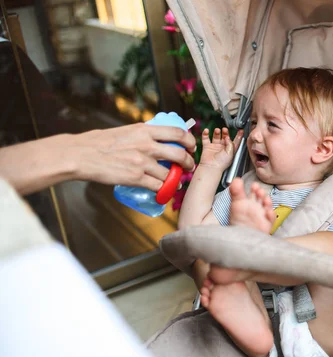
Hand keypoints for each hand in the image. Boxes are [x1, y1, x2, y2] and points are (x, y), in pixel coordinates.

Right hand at [72, 123, 196, 191]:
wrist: (81, 155)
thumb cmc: (99, 142)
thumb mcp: (126, 130)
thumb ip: (144, 134)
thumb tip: (159, 137)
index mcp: (145, 130)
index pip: (178, 133)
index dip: (190, 141)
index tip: (191, 147)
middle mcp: (147, 145)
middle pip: (180, 154)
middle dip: (189, 162)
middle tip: (189, 166)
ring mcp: (142, 162)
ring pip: (170, 174)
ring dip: (176, 179)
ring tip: (176, 181)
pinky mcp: (135, 178)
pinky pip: (158, 186)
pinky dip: (163, 190)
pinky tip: (163, 190)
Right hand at [199, 127, 242, 170]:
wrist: (211, 167)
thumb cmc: (221, 164)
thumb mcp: (230, 153)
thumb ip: (230, 143)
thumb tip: (227, 137)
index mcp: (230, 150)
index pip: (235, 142)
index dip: (238, 136)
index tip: (241, 130)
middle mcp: (223, 148)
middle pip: (225, 137)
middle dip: (225, 132)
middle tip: (225, 129)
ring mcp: (215, 147)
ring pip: (216, 137)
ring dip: (217, 132)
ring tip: (217, 130)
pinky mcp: (207, 147)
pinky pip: (206, 138)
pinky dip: (205, 134)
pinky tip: (207, 130)